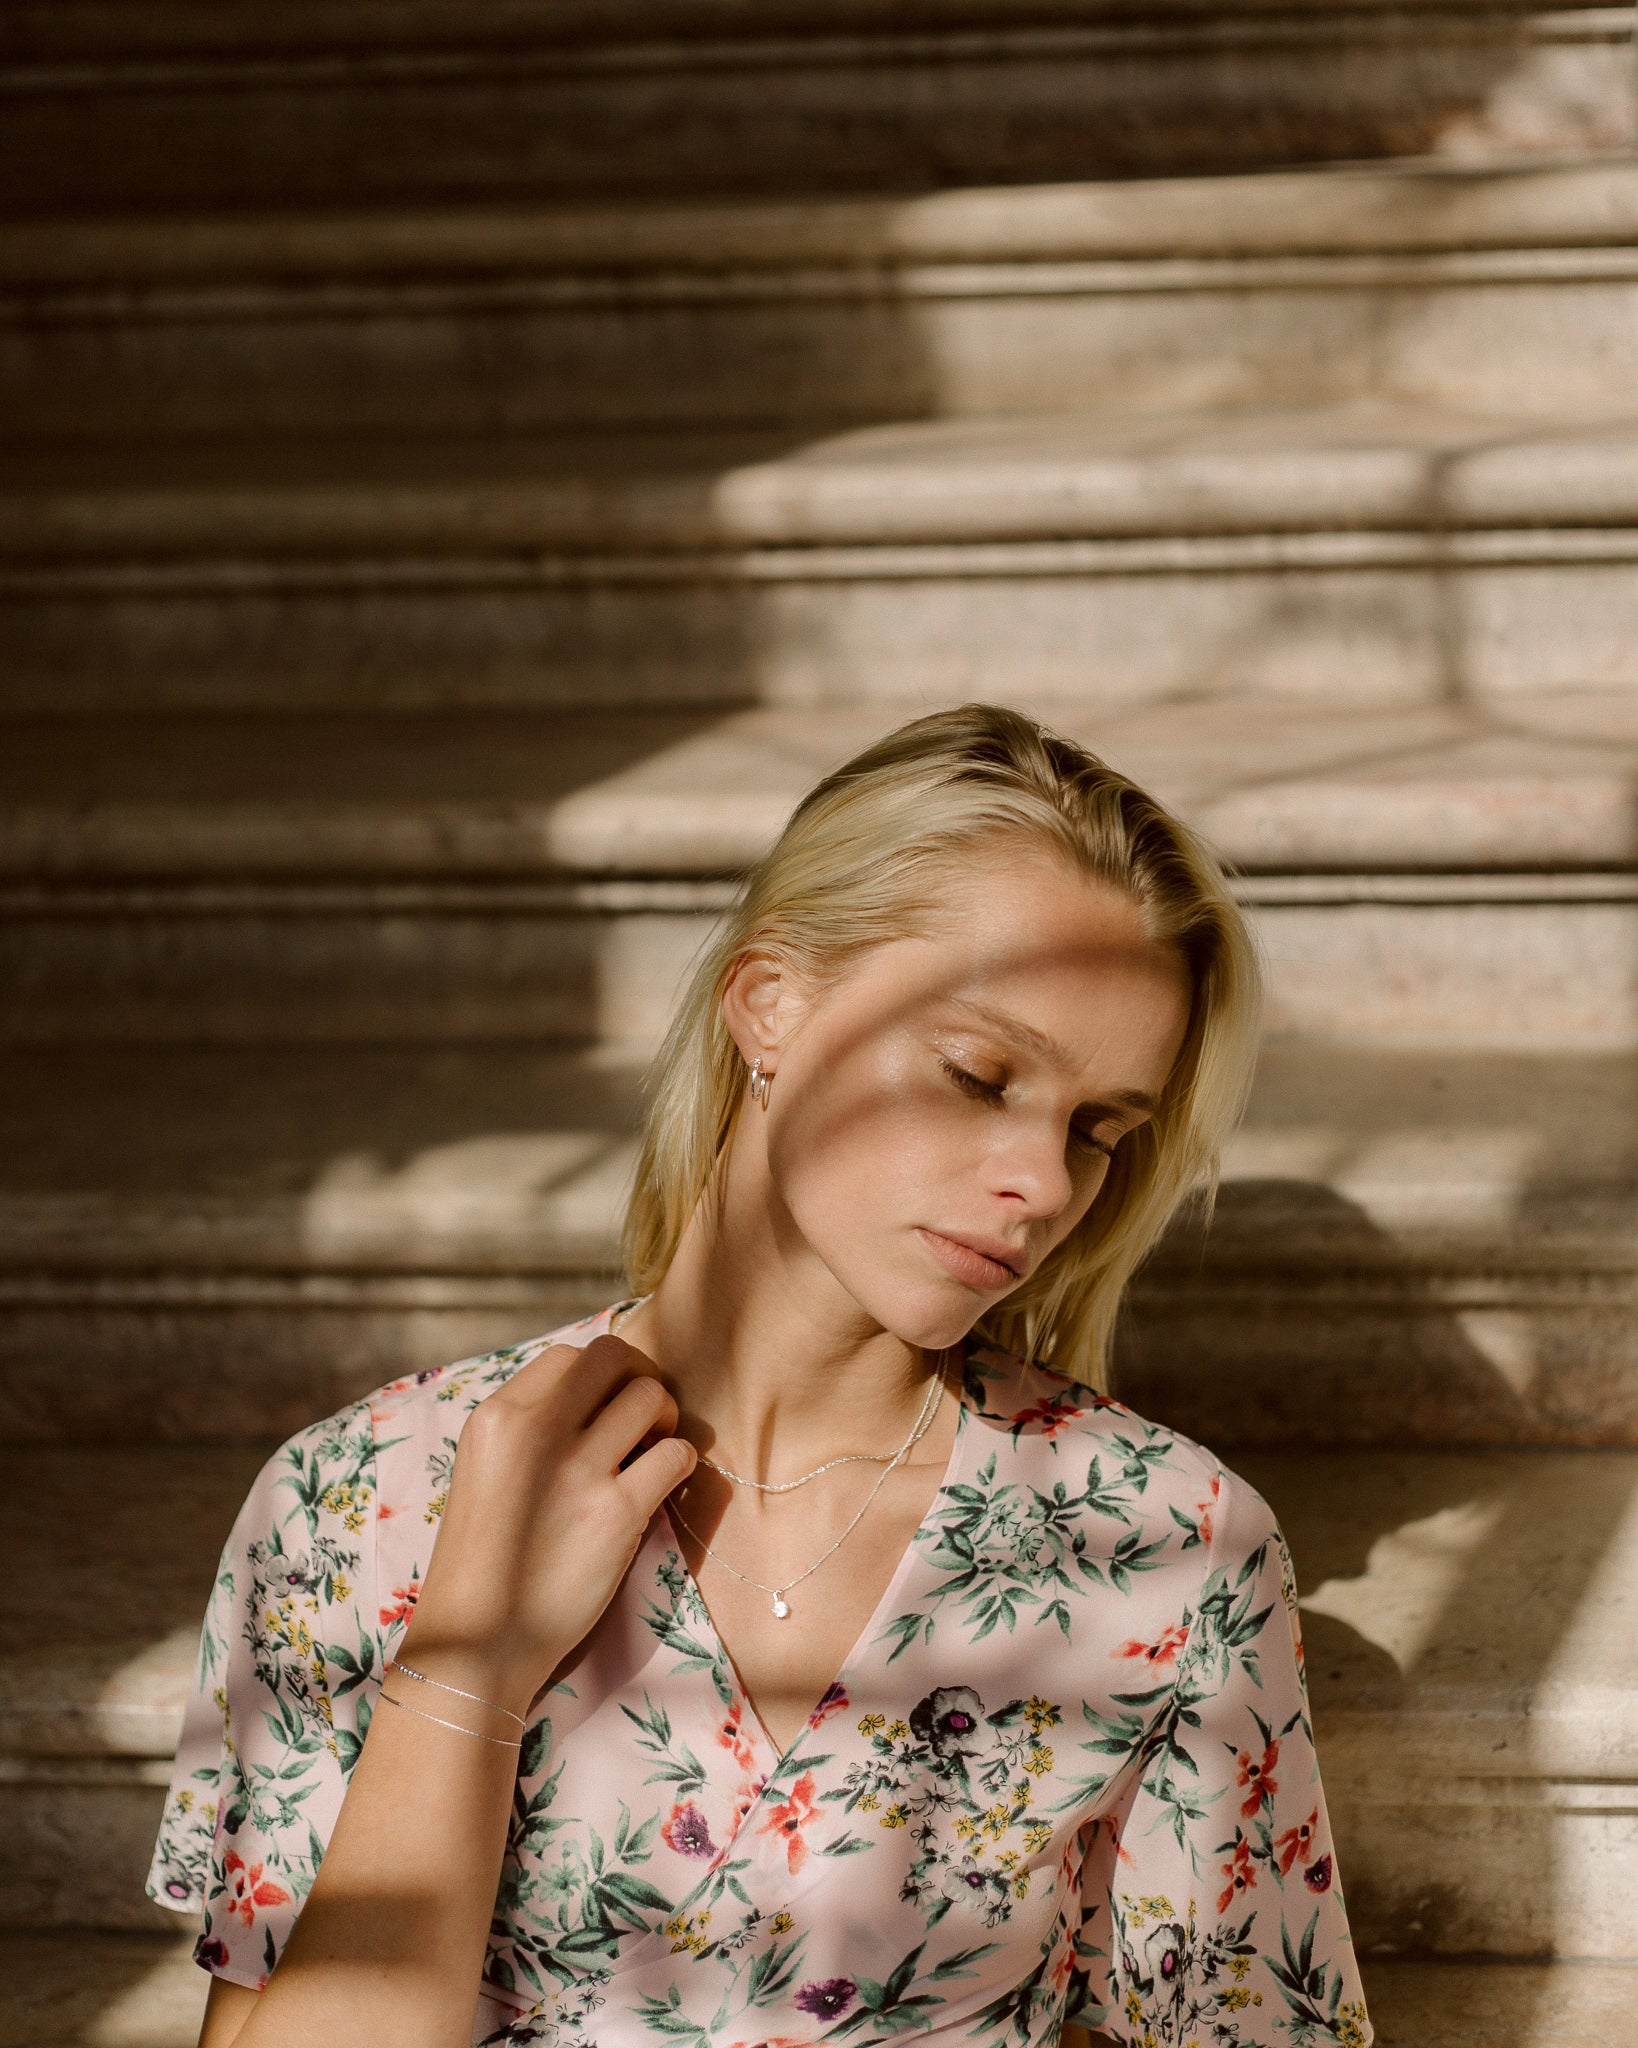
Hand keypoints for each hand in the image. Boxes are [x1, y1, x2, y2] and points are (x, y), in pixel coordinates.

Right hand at [392, 1335, 695, 1717]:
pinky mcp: (617, 1511)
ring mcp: (578, 1468)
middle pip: (615, 1357)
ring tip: (651, 1453)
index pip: (569, 1355)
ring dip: (664, 1419)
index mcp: (497, 1416)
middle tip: (642, 1422)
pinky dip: (680, 1463)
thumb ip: (529, 1430)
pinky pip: (677, 1454)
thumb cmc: (483, 1560)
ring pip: (651, 1396)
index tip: (607, 1407)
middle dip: (639, 1381)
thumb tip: (593, 1396)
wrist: (477, 1641)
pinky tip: (662, 1487)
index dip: (600, 1376)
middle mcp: (536, 1429)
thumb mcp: (484, 1471)